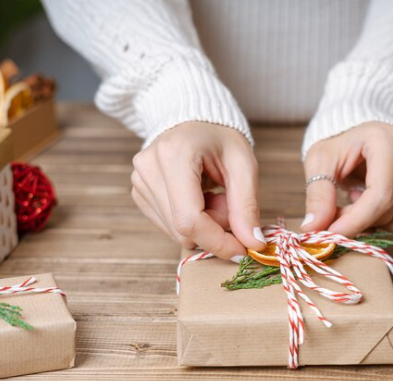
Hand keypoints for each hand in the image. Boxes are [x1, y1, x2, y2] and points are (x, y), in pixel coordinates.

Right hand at [131, 122, 265, 259]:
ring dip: (203, 225)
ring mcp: (139, 182)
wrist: (193, 119)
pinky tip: (198, 198)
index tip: (243, 249)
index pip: (190, 220)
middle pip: (182, 230)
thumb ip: (247, 206)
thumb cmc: (220, 137)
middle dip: (215, 230)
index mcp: (173, 156)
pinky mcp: (139, 193)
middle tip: (229, 204)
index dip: (218, 242)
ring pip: (175, 233)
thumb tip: (253, 244)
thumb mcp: (243, 165)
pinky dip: (190, 221)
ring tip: (213, 196)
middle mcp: (148, 169)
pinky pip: (168, 226)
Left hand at [301, 122, 392, 237]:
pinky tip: (379, 206)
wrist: (359, 134)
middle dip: (359, 220)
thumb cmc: (338, 144)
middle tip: (340, 207)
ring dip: (376, 223)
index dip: (354, 221)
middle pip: (390, 211)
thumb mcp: (320, 162)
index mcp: (388, 140)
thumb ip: (318, 194)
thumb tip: (313, 228)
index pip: (380, 195)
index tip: (330, 235)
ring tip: (360, 198)